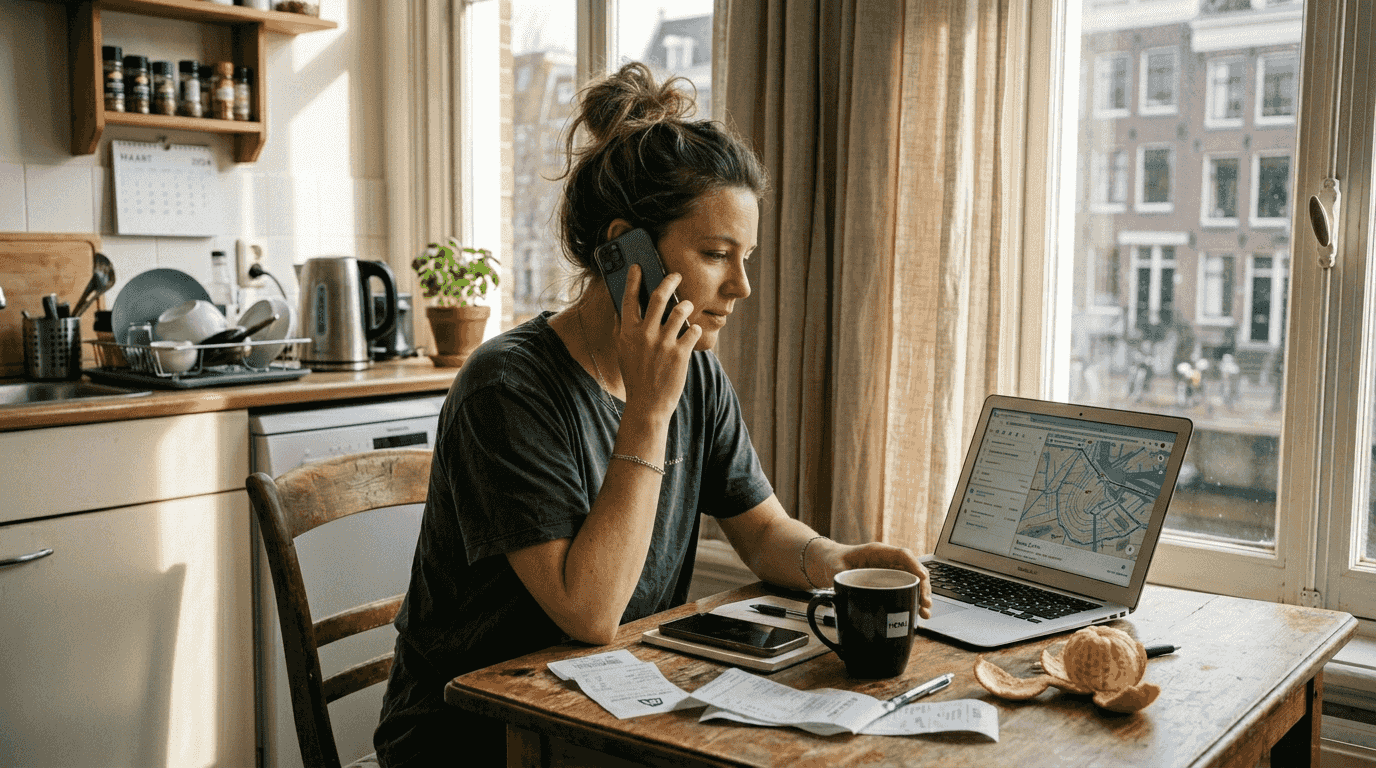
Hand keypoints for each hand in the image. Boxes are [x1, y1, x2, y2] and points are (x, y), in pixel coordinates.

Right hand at [615, 264, 702, 420]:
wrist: (647, 405)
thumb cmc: (635, 377)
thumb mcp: (623, 352)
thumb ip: (623, 330)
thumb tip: (623, 308)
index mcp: (627, 333)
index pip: (628, 299)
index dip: (632, 280)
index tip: (637, 266)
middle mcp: (644, 335)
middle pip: (658, 297)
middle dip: (669, 280)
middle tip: (675, 275)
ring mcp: (663, 343)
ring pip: (680, 310)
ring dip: (686, 305)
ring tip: (687, 306)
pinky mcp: (681, 353)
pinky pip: (693, 330)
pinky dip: (694, 328)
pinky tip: (691, 331)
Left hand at [823, 541, 932, 619]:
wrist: (829, 562)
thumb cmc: (834, 560)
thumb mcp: (834, 567)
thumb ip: (839, 576)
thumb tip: (846, 589)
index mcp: (877, 552)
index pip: (901, 554)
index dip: (914, 565)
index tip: (922, 577)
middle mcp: (888, 561)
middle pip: (912, 570)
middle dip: (922, 586)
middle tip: (925, 603)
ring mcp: (890, 572)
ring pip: (913, 581)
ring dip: (921, 596)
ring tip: (925, 612)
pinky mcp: (889, 583)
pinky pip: (906, 589)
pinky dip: (913, 600)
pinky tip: (918, 613)